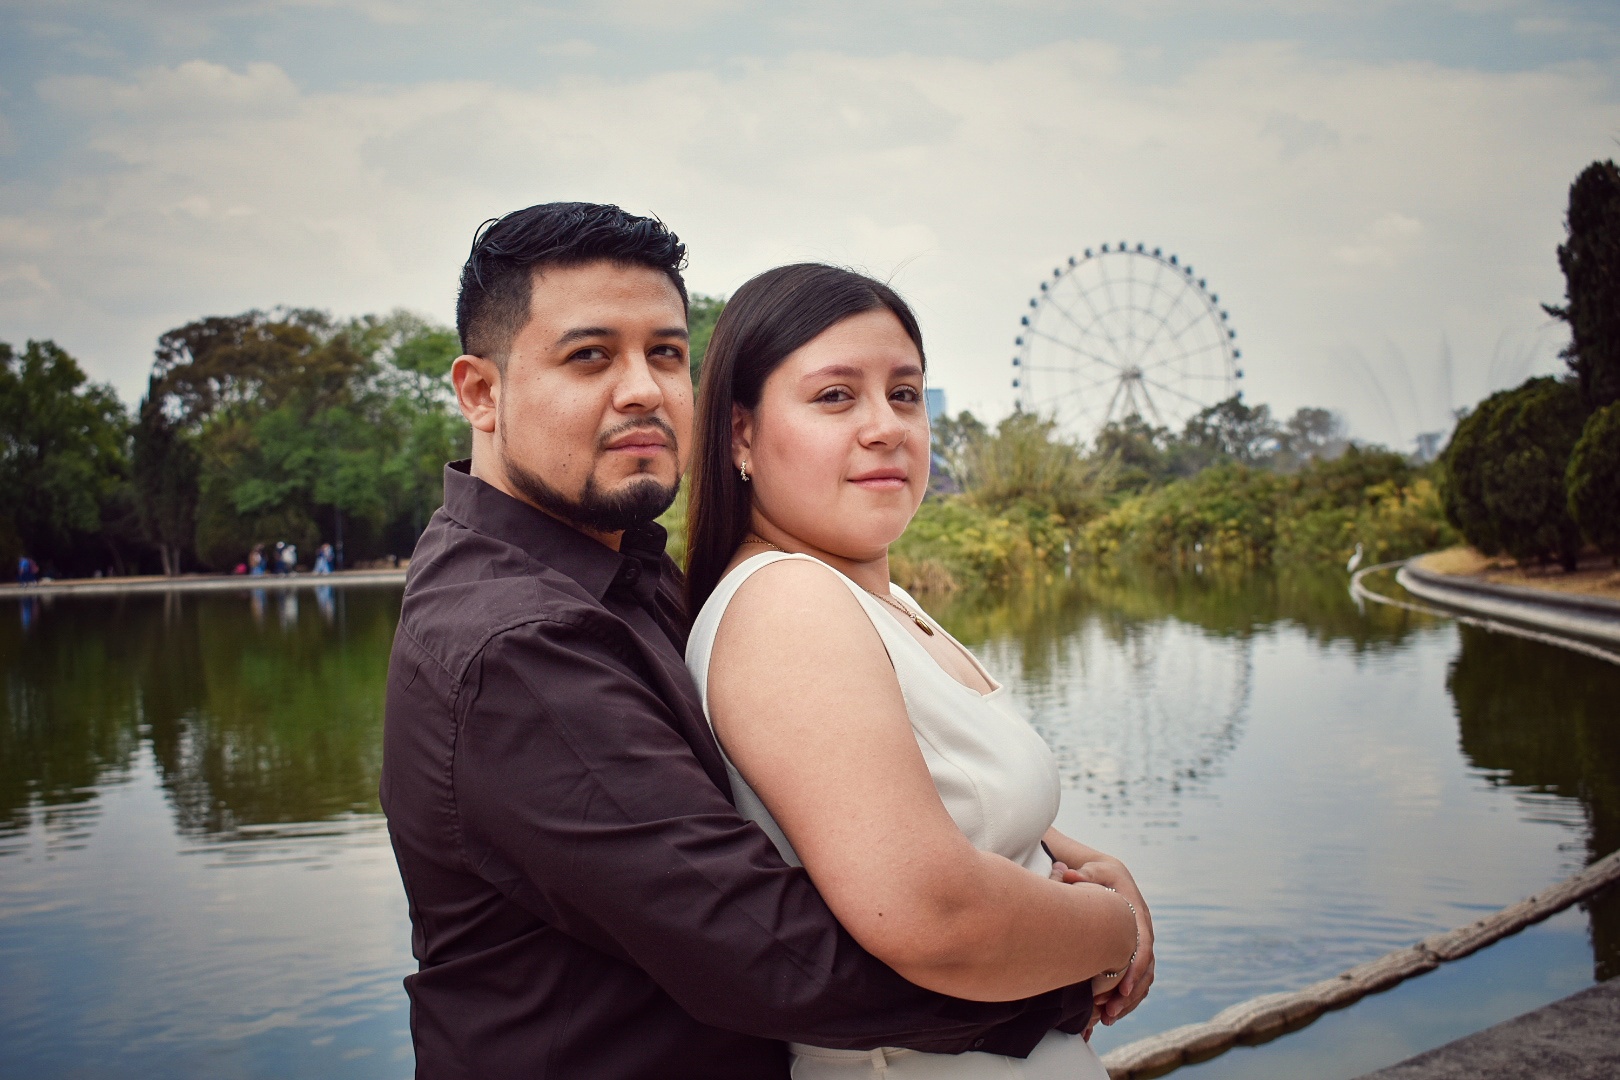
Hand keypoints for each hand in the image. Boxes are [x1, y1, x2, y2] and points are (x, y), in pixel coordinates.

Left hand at [1053, 858, 1154, 1025]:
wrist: (1108, 876)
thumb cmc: (1098, 874)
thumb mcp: (1092, 871)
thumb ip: (1082, 875)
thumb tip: (1067, 874)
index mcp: (1138, 915)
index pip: (1143, 947)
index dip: (1134, 969)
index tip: (1122, 989)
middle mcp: (1144, 932)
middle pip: (1144, 970)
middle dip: (1129, 994)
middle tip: (1109, 1012)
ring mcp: (1141, 944)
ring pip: (1142, 980)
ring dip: (1127, 1002)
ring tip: (1106, 1019)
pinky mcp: (1134, 954)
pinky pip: (1135, 981)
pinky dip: (1124, 999)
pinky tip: (1107, 1015)